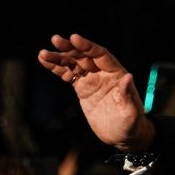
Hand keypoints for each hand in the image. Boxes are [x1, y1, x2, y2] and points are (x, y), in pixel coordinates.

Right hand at [36, 34, 153, 150]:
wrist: (122, 136)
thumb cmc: (131, 124)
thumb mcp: (131, 111)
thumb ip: (128, 94)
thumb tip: (128, 76)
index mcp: (116, 74)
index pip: (101, 55)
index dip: (88, 47)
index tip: (74, 38)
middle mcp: (103, 73)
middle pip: (85, 56)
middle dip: (70, 48)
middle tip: (56, 40)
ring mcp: (92, 80)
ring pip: (73, 64)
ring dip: (59, 57)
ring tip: (43, 54)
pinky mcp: (82, 88)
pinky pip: (68, 75)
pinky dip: (56, 68)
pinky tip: (44, 61)